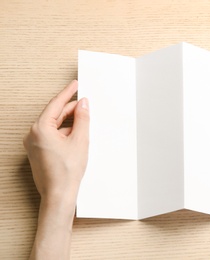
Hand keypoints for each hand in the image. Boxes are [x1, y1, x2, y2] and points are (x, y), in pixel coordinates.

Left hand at [24, 80, 89, 203]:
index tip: (75, 84)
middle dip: (70, 110)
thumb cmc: (67, 171)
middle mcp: (32, 135)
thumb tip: (83, 104)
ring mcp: (33, 144)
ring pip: (53, 126)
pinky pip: (51, 136)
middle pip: (54, 115)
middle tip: (85, 104)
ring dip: (68, 123)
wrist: (59, 194)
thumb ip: (82, 118)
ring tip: (84, 124)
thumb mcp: (80, 140)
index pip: (56, 104)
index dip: (68, 93)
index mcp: (40, 129)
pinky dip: (64, 133)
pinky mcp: (37, 152)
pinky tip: (76, 137)